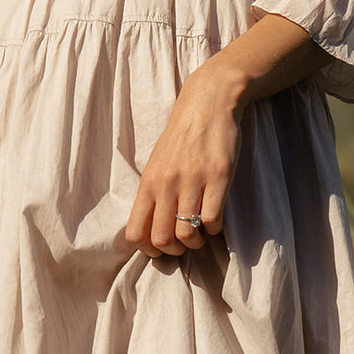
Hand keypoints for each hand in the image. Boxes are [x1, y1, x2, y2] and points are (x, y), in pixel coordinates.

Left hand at [124, 58, 244, 257]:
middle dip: (175, 250)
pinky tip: (216, 219)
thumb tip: (149, 229)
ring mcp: (193, 180)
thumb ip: (153, 194)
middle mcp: (167, 184)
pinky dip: (215, 228)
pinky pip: (213, 219)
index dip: (148, 250)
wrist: (208, 103)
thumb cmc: (182, 136)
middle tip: (185, 242)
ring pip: (188, 233)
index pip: (135, 233)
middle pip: (162, 239)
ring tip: (201, 232)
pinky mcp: (218, 176)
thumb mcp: (157, 163)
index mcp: (148, 183)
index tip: (161, 248)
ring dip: (197, 242)